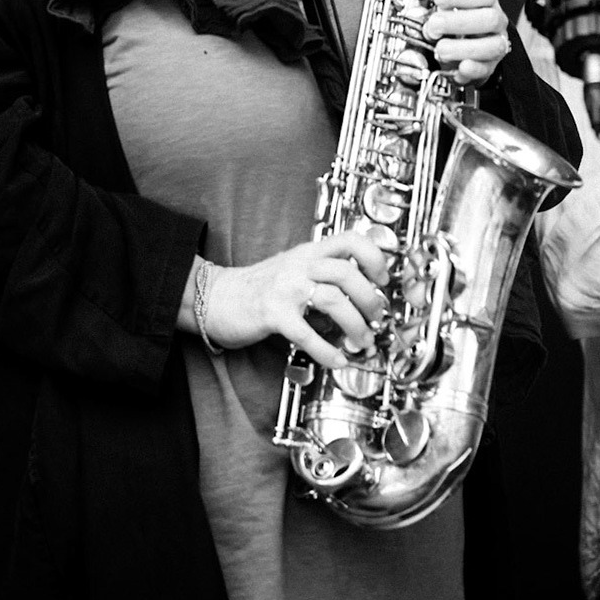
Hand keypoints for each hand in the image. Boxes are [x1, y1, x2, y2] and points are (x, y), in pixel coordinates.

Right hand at [198, 232, 389, 367]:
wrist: (216, 298)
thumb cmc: (258, 287)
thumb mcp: (295, 268)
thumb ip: (323, 275)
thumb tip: (362, 296)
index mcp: (308, 252)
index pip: (350, 239)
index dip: (374, 257)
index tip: (383, 279)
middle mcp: (299, 265)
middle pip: (347, 272)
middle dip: (369, 299)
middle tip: (376, 317)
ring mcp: (285, 288)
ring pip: (333, 300)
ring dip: (355, 325)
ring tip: (362, 340)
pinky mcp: (272, 314)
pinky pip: (307, 333)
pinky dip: (327, 351)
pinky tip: (337, 360)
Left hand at [425, 0, 509, 84]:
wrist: (462, 47)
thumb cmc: (455, 23)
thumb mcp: (447, 7)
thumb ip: (442, 1)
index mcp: (487, 1)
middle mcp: (496, 22)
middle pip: (490, 19)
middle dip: (459, 22)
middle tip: (435, 25)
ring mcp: (496, 44)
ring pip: (492, 46)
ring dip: (463, 48)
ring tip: (440, 49)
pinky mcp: (490, 66)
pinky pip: (486, 69)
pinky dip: (472, 69)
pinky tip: (459, 67)